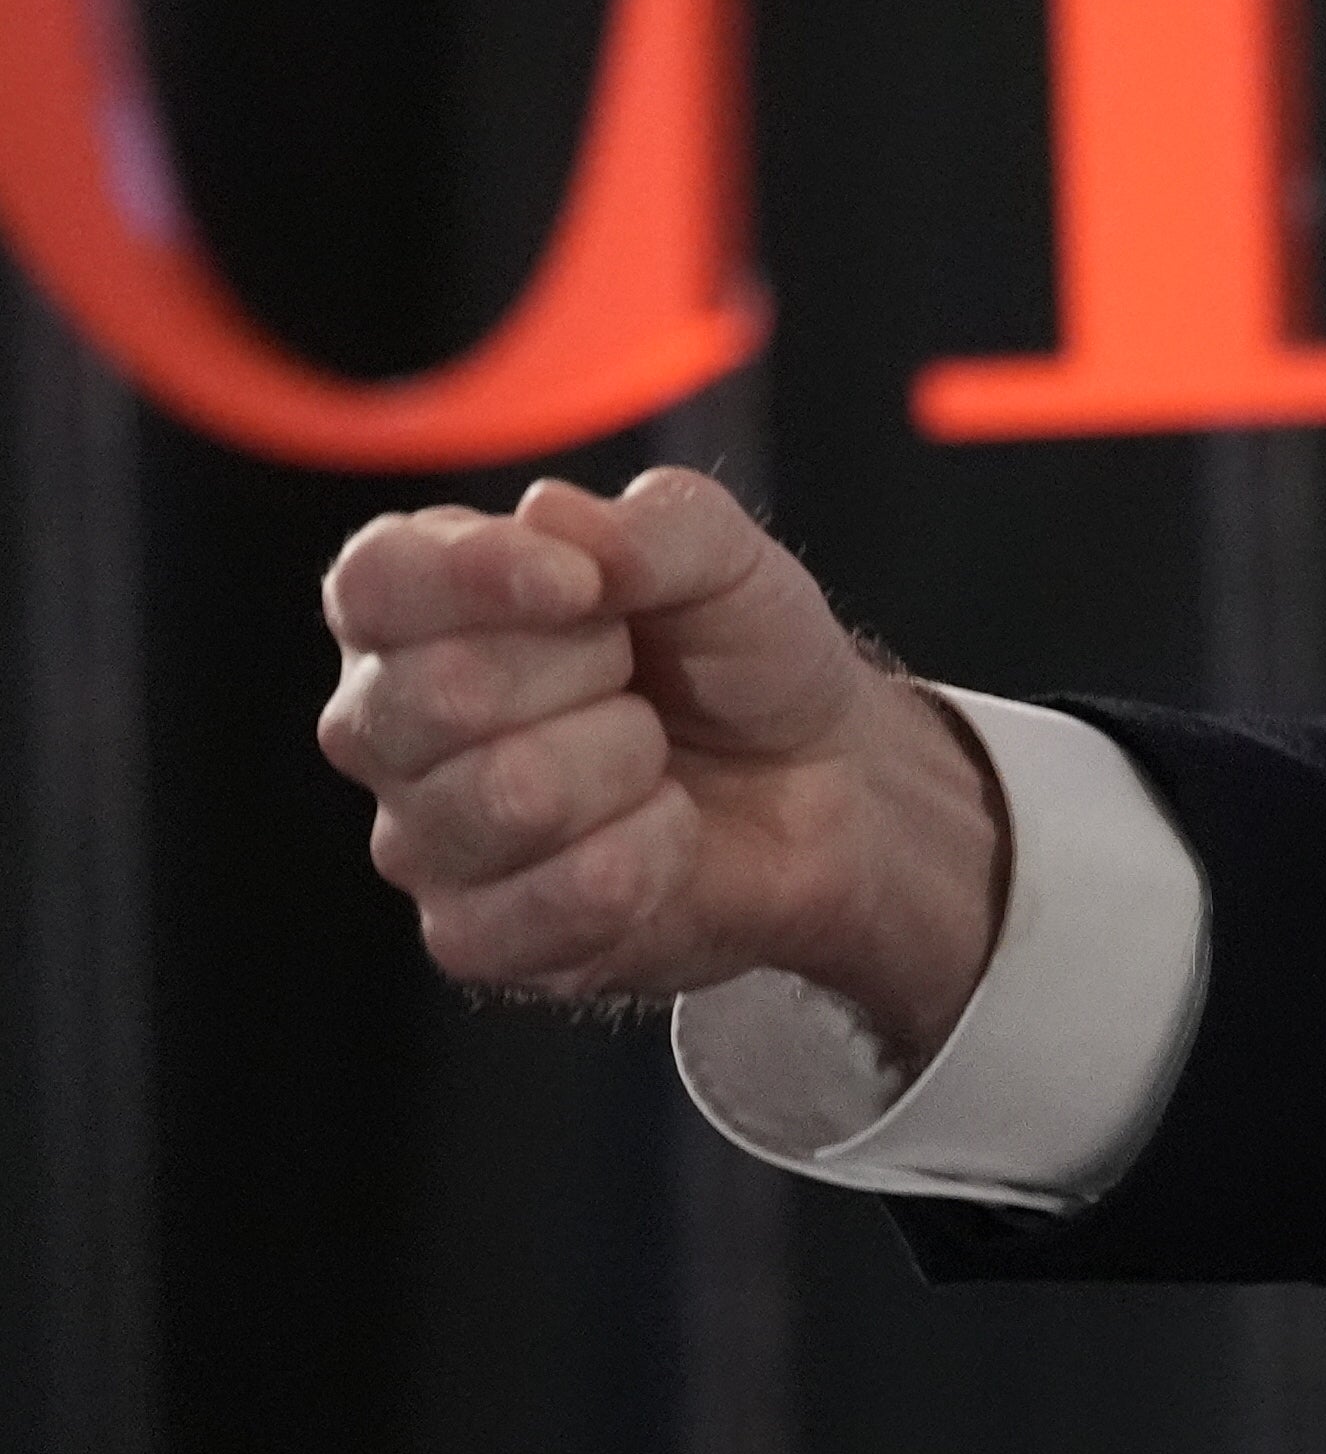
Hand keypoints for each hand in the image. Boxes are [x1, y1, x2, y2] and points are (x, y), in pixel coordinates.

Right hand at [317, 466, 1003, 1061]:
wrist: (823, 782)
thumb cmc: (741, 657)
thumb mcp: (727, 557)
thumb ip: (651, 522)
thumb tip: (548, 517)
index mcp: (419, 606)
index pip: (374, 582)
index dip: (475, 577)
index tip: (581, 584)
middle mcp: (388, 723)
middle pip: (439, 693)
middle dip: (590, 672)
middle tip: (637, 678)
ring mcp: (420, 838)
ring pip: (508, 797)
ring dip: (628, 764)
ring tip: (651, 755)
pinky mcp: (473, 936)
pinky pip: (551, 900)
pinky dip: (649, 854)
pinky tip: (662, 831)